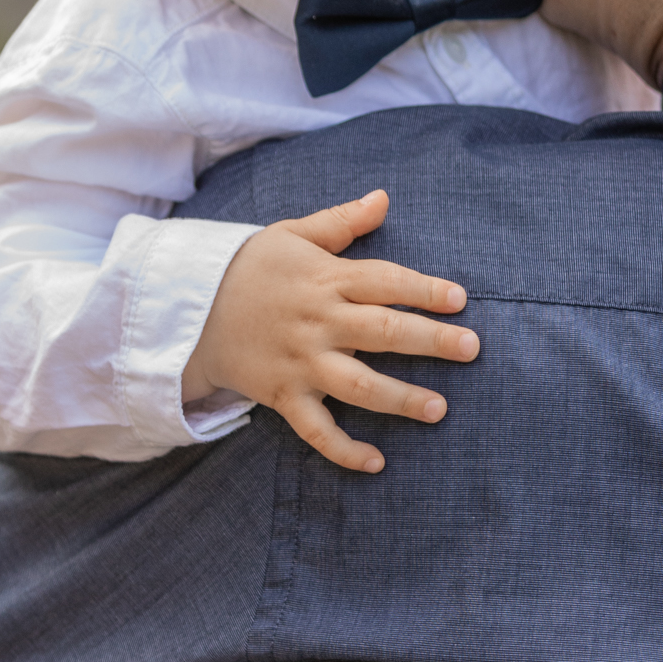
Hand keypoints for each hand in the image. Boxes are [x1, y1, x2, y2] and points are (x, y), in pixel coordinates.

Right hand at [181, 189, 477, 474]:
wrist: (190, 306)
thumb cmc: (250, 266)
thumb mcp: (293, 233)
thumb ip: (341, 222)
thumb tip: (383, 198)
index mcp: (325, 279)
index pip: (384, 281)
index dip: (424, 289)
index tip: (460, 299)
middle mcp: (318, 322)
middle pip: (382, 331)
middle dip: (431, 340)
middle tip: (472, 348)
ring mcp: (301, 362)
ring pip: (358, 385)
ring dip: (400, 399)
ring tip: (440, 409)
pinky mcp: (282, 394)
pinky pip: (316, 430)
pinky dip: (344, 450)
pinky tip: (376, 463)